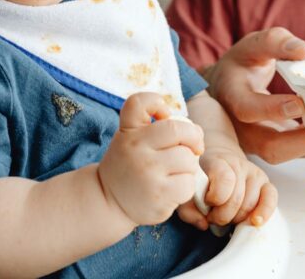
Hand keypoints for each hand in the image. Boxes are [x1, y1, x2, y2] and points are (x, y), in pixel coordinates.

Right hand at [98, 92, 204, 225]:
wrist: (108, 202)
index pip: (139, 102)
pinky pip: (188, 183)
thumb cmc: (129, 165)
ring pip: (188, 159)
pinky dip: (185, 186)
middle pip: (179, 130)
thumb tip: (196, 131)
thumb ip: (157, 128)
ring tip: (174, 172)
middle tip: (193, 147)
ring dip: (188, 166)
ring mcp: (147, 172)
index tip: (164, 114)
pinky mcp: (159, 195)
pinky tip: (171, 189)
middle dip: (193, 138)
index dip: (156, 102)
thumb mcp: (130, 138)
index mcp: (128, 131)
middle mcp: (136, 148)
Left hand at [176, 146, 276, 229]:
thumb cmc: (202, 178)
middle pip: (237, 198)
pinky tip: (255, 221)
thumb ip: (188, 208)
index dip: (215, 198)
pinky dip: (264, 212)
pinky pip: (271, 198)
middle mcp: (238, 164)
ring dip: (237, 219)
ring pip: (250, 203)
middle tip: (214, 217)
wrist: (219, 159)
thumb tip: (203, 224)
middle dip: (223, 216)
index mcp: (217, 160)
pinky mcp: (266, 182)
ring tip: (227, 217)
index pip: (224, 179)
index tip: (207, 203)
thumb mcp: (188, 188)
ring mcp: (254, 172)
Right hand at [205, 27, 304, 163]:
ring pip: (282, 154)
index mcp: (232, 96)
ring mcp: (254, 139)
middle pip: (268, 145)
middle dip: (301, 143)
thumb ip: (275, 42)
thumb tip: (304, 50)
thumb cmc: (241, 64)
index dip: (272, 110)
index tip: (300, 104)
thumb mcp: (253, 45)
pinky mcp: (270, 144)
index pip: (247, 109)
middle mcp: (240, 125)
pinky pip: (291, 151)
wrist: (226, 85)